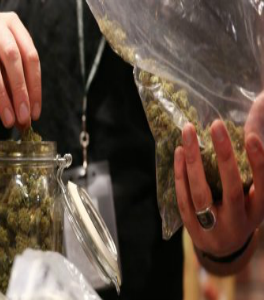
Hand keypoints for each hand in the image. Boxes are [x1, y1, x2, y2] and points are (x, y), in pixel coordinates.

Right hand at [0, 10, 40, 127]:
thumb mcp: (8, 67)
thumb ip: (20, 88)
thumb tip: (27, 119)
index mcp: (14, 24)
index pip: (30, 57)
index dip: (35, 87)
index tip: (35, 113)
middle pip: (13, 60)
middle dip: (20, 93)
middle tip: (23, 119)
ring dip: (2, 99)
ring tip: (8, 121)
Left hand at [173, 119, 263, 257]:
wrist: (223, 249)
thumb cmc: (242, 213)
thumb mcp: (253, 197)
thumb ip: (252, 173)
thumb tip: (251, 127)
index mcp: (258, 210)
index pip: (263, 185)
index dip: (259, 162)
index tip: (251, 136)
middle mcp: (238, 220)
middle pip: (231, 188)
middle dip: (224, 155)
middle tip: (216, 125)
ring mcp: (213, 226)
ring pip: (200, 192)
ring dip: (193, 160)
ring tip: (189, 132)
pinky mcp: (192, 226)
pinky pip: (183, 197)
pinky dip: (180, 174)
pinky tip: (179, 152)